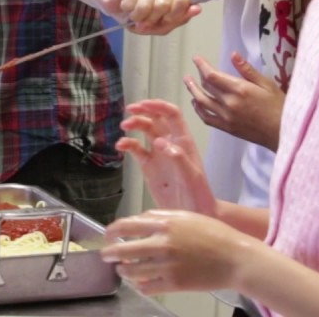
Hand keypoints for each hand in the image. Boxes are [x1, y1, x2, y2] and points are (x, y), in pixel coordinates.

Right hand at [97, 0, 200, 34]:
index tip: (161, 20)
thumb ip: (178, 19)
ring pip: (146, 4)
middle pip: (164, 5)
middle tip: (144, 18)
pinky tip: (126, 4)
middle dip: (151, 18)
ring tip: (134, 12)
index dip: (170, 17)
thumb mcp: (160, 25)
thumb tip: (197, 10)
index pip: (183, 2)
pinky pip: (131, 1)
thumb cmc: (140, 13)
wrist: (115, 2)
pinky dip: (126, 9)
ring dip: (137, 15)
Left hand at [102, 210, 257, 294]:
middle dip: (110, 254)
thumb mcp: (187, 216)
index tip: (108, 235)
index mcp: (165, 223)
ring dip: (123, 271)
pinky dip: (140, 285)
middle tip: (106, 256)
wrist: (236, 258)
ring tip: (123, 270)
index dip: (112, 231)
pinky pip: (147, 287)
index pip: (126, 226)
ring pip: (132, 271)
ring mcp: (167, 265)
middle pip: (123, 250)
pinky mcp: (174, 284)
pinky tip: (140, 283)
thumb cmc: (215, 234)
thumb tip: (139, 220)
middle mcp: (162, 243)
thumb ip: (161, 216)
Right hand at [118, 100, 216, 214]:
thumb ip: (178, 157)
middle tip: (129, 110)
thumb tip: (159, 141)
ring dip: (134, 125)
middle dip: (143, 111)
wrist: (194, 214)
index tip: (142, 105)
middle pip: (156, 118)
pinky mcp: (148, 166)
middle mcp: (170, 143)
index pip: (172, 115)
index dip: (158, 106)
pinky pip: (136, 149)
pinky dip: (127, 144)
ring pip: (145, 131)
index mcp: (183, 141)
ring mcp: (158, 154)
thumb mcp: (191, 176)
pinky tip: (121, 146)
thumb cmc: (198, 195)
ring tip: (123, 127)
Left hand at [185, 54, 284, 151]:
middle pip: (205, 88)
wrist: (283, 133)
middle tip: (191, 71)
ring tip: (188, 83)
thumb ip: (247, 70)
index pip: (212, 75)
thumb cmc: (278, 106)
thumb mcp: (267, 83)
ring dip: (193, 92)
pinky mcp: (227, 128)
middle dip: (196, 77)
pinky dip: (198, 110)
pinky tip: (196, 103)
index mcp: (239, 90)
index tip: (196, 58)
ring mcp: (226, 117)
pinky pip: (207, 118)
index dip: (201, 66)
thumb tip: (233, 55)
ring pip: (202, 102)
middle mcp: (229, 103)